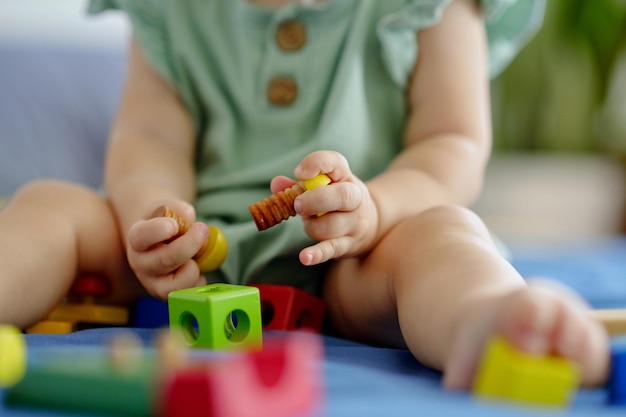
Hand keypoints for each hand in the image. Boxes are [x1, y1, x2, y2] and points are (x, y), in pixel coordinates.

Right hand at [126, 199, 207, 299]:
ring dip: (194, 266)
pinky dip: (199, 278)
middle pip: (165, 260)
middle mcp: (141, 264)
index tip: (174, 225)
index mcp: (137, 239)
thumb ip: (178, 209)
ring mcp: (154, 283)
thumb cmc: (164, 223)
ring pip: (177, 283)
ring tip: (197, 253)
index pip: (141, 237)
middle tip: (202, 229)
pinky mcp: (169, 295)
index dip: (158, 230)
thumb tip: (190, 218)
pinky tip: (195, 265)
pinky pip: (190, 290)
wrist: (160, 243)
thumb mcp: (167, 209)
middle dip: (189, 244)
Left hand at [271, 150, 379, 265]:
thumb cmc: (337, 202)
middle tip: (297, 205)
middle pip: (341, 196)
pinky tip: (305, 257)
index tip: (299, 173)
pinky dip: (318, 254)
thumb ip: (298, 185)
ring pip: (330, 226)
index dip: (316, 164)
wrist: (372, 223)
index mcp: (346, 177)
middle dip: (315, 200)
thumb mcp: (323, 188)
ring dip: (311, 226)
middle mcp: (355, 198)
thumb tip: (276, 183)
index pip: (336, 162)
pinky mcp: (349, 244)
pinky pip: (332, 249)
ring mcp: (355, 223)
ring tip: (310, 223)